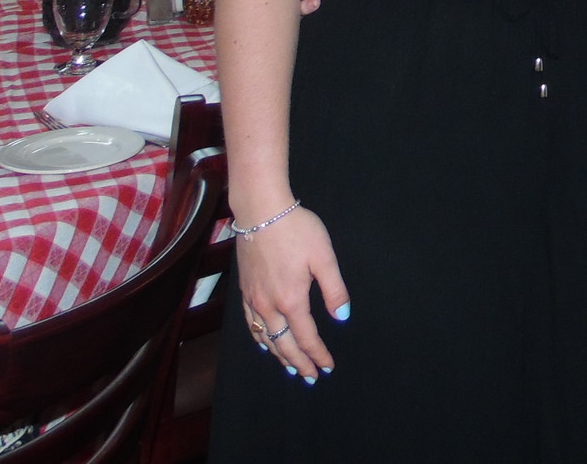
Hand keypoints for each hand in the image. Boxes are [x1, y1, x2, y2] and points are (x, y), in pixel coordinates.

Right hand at [235, 205, 348, 380]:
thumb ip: (334, 290)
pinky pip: (250, 324)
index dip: (318, 355)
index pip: (307, 337)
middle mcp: (269, 305)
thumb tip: (342, 318)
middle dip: (298, 363)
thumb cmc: (296, 229)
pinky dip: (259, 338)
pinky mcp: (244, 290)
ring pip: (265, 337)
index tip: (328, 367)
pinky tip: (264, 341)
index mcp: (292, 299)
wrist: (261, 211)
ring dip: (278, 355)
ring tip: (289, 367)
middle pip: (284, 344)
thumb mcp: (324, 256)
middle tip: (310, 377)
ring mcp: (253, 299)